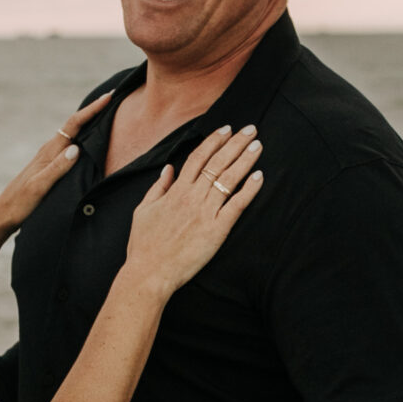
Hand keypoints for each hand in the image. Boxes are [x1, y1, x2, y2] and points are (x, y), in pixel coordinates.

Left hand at [0, 94, 112, 239]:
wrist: (4, 213)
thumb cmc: (21, 202)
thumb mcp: (40, 187)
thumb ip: (57, 168)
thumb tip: (76, 149)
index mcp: (49, 152)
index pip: (73, 125)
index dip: (91, 110)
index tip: (108, 98)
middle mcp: (50, 150)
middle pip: (74, 124)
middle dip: (93, 111)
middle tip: (112, 99)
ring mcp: (49, 157)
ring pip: (73, 134)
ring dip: (88, 123)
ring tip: (106, 114)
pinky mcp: (50, 166)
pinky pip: (70, 145)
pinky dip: (82, 138)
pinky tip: (88, 141)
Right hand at [124, 124, 261, 297]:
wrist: (150, 272)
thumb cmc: (144, 245)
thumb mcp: (143, 210)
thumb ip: (158, 187)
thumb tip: (168, 169)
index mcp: (176, 191)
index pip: (198, 157)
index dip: (214, 141)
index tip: (226, 129)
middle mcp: (192, 197)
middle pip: (217, 162)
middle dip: (235, 143)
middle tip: (250, 129)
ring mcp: (205, 213)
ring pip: (228, 179)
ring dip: (245, 160)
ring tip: (257, 145)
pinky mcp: (216, 230)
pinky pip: (236, 205)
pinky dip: (248, 190)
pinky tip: (259, 176)